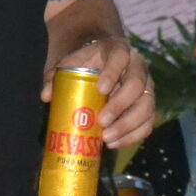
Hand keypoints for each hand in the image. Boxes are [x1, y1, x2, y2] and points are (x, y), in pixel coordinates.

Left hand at [48, 34, 153, 149]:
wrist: (105, 64)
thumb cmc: (87, 64)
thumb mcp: (71, 63)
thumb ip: (56, 76)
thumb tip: (46, 96)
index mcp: (119, 51)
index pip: (120, 57)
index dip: (113, 73)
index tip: (100, 89)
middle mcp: (138, 68)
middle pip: (136, 85)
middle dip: (120, 106)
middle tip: (101, 122)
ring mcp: (147, 88)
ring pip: (146, 107)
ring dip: (127, 125)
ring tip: (106, 139)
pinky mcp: (148, 107)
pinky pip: (147, 123)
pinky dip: (133, 136)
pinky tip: (115, 144)